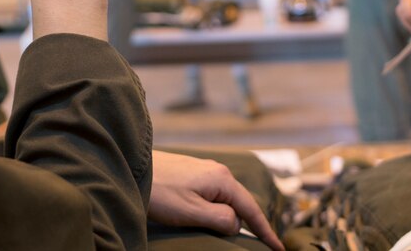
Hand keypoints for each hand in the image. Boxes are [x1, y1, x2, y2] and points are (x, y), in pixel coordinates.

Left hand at [149, 150, 282, 249]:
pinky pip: (215, 195)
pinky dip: (222, 209)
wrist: (132, 167)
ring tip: (247, 234)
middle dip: (254, 223)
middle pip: (242, 202)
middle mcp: (217, 171)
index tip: (278, 248)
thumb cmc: (159, 191)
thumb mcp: (192, 211)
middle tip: (267, 244)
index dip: (266, 230)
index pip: (251, 209)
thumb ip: (221, 219)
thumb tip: (237, 224)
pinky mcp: (192, 174)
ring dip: (236, 216)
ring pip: (228, 199)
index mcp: (222, 179)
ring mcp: (204, 170)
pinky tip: (220, 217)